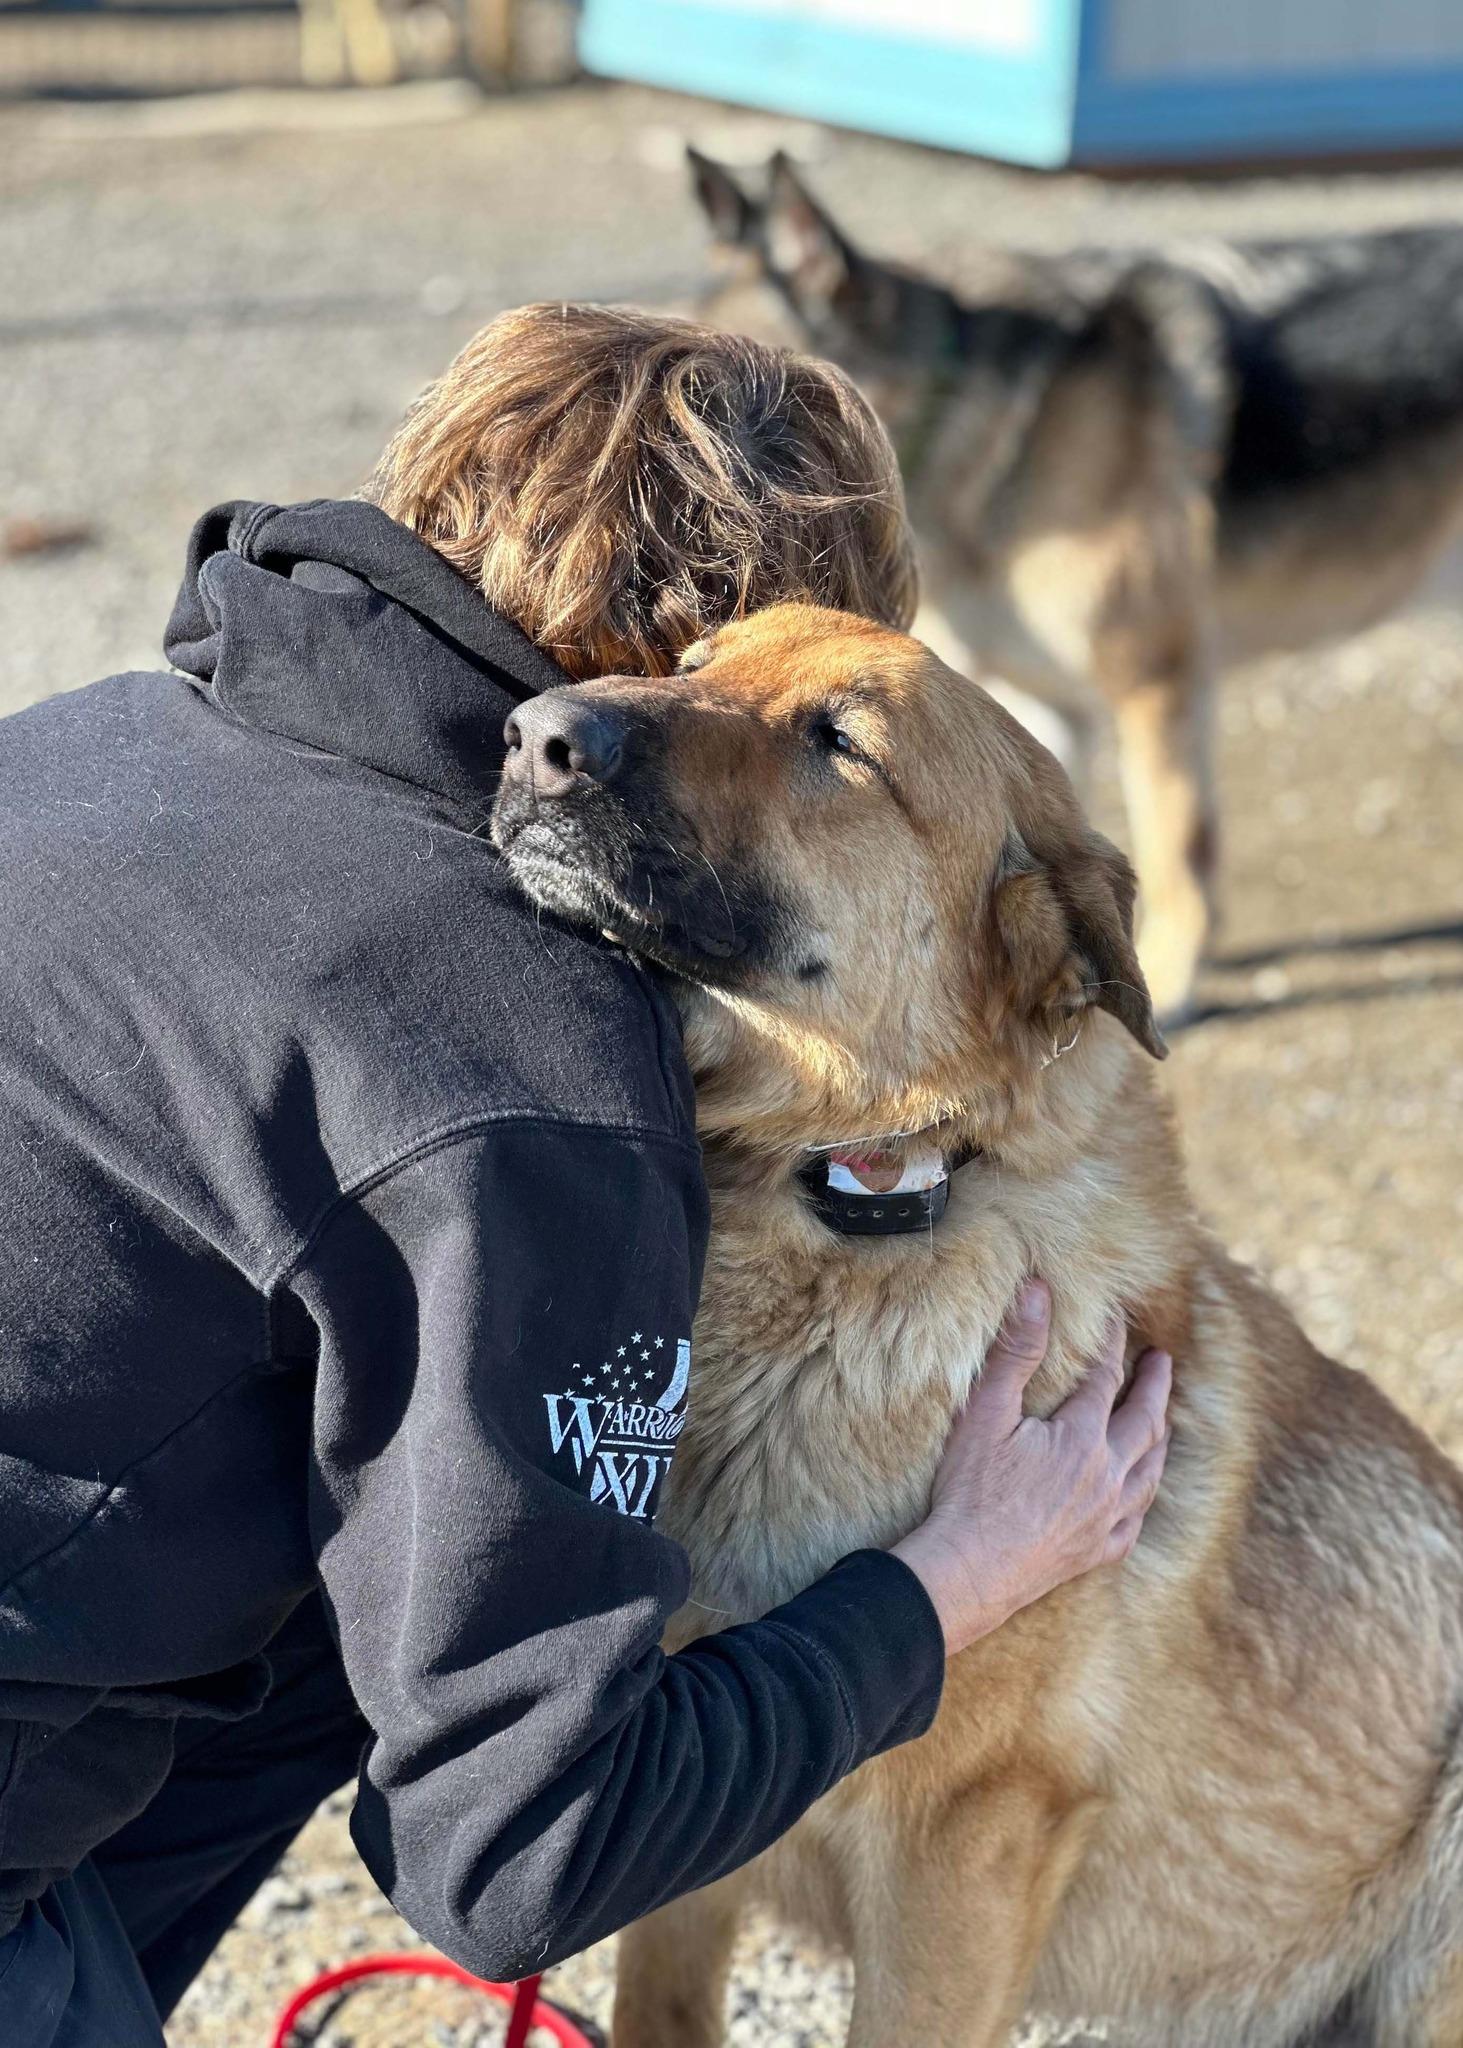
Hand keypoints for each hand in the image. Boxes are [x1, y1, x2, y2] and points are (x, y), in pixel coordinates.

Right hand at [891, 1280, 1171, 1655]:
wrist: (972, 1570)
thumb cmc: (972, 1491)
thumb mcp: (986, 1413)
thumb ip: (1016, 1351)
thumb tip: (1037, 1293)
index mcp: (1081, 1438)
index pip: (1105, 1378)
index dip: (1113, 1345)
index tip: (1118, 1320)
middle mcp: (1107, 1476)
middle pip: (1144, 1422)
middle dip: (1155, 1387)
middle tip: (1162, 1361)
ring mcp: (1106, 1518)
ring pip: (1149, 1472)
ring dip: (1160, 1440)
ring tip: (1164, 1422)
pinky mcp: (1096, 1552)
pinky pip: (1135, 1523)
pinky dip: (1143, 1500)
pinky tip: (1139, 1495)